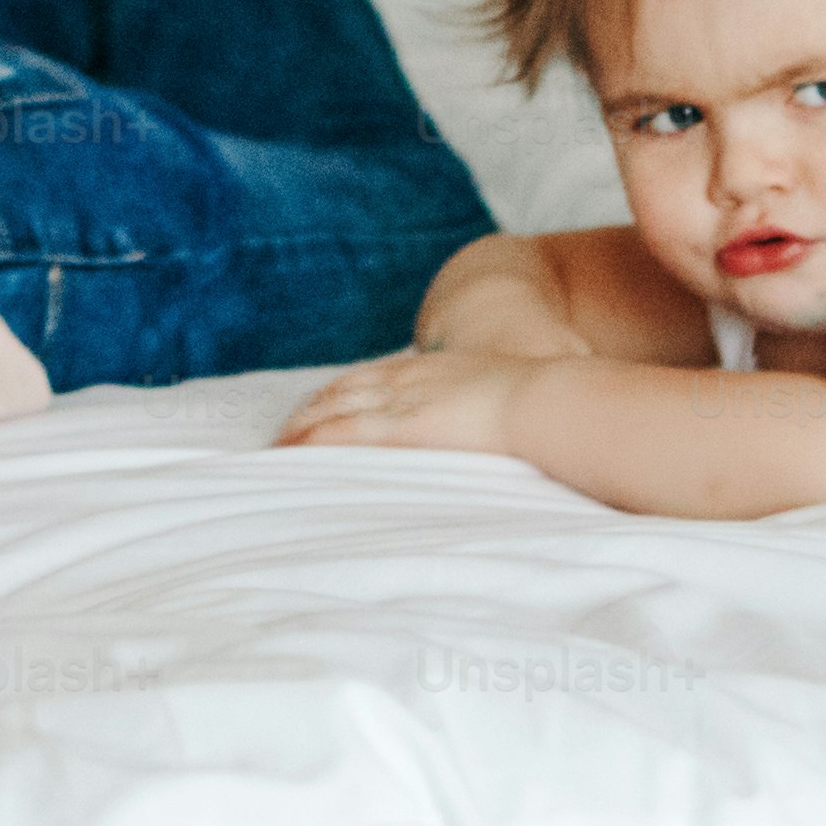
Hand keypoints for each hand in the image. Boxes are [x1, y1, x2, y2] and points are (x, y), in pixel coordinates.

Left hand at [279, 349, 540, 456]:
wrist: (547, 402)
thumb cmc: (546, 408)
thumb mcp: (517, 399)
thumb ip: (502, 414)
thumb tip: (520, 431)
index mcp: (437, 371)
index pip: (376, 377)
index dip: (346, 390)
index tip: (324, 403)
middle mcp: (411, 379)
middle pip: (347, 388)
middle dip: (315, 408)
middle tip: (288, 428)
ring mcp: (403, 402)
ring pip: (335, 409)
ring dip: (303, 427)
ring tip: (278, 446)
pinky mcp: (400, 428)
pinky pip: (341, 433)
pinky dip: (311, 442)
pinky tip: (288, 454)